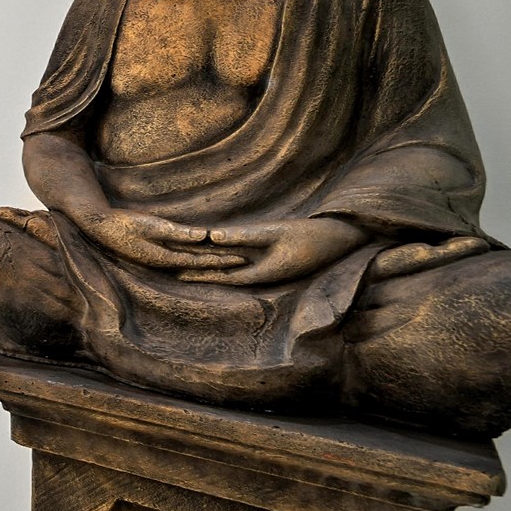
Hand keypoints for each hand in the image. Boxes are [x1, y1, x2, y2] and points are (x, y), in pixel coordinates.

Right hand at [78, 209, 246, 271]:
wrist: (100, 227)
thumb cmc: (125, 224)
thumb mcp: (152, 225)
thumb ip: (178, 233)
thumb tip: (204, 236)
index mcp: (166, 257)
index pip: (201, 261)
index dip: (221, 259)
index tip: (241, 257)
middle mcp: (165, 262)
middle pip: (199, 264)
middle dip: (221, 262)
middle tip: (244, 261)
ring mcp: (159, 259)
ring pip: (191, 262)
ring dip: (209, 261)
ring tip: (228, 259)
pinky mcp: (154, 253)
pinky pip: (182, 258)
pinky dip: (196, 257)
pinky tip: (203, 256)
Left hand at [180, 217, 364, 284]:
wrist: (339, 238)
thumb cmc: (310, 237)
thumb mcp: (276, 234)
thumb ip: (244, 236)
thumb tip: (211, 235)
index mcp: (260, 273)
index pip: (222, 276)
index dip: (198, 274)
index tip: (175, 272)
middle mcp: (260, 273)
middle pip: (223, 271)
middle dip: (198, 269)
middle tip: (170, 266)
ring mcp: (265, 266)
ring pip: (231, 265)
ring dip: (209, 263)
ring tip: (184, 259)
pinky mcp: (270, 257)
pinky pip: (242, 259)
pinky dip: (225, 254)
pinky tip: (212, 250)